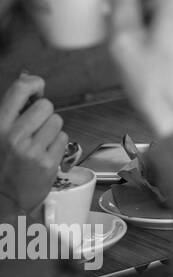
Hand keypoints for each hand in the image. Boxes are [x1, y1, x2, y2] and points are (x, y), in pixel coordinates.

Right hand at [0, 74, 67, 216]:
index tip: (37, 87)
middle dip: (44, 114)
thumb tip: (28, 77)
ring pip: (57, 121)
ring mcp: (31, 150)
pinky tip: (44, 154)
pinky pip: (63, 138)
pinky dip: (57, 144)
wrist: (4, 199)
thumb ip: (12, 109)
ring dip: (51, 130)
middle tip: (35, 128)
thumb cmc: (3, 163)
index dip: (34, 83)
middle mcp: (13, 136)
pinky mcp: (47, 163)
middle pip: (46, 105)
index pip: (19, 89)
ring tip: (38, 143)